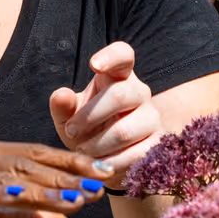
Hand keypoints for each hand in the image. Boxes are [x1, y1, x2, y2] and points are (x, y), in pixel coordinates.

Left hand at [48, 41, 162, 184]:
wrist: (105, 160)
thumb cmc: (86, 130)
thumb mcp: (68, 118)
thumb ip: (62, 106)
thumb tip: (61, 95)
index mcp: (117, 77)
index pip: (123, 56)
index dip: (111, 56)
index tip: (94, 65)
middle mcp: (139, 92)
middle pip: (120, 95)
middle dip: (89, 116)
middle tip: (70, 131)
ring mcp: (152, 118)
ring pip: (124, 130)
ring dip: (96, 144)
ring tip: (82, 151)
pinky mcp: (157, 144)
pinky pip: (134, 154)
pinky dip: (110, 161)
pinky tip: (99, 161)